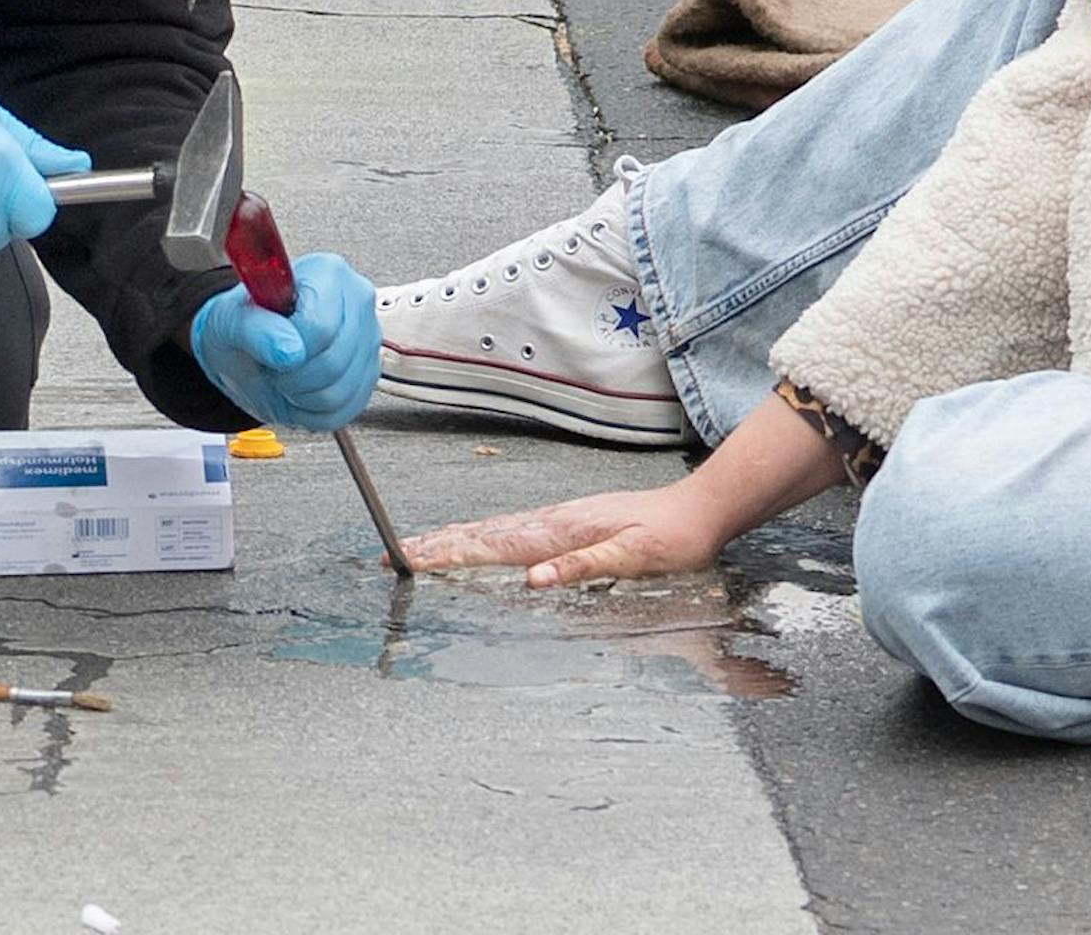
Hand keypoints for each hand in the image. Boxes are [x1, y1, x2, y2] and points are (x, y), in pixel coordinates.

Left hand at [191, 252, 380, 429]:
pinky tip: (301, 386)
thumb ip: (255, 329)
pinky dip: (312, 409)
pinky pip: (345, 408)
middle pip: (334, 361)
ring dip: (300, 394)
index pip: (320, 326)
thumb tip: (288, 350)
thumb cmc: (244, 325)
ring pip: (339, 391)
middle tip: (273, 360)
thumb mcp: (229, 320)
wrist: (246, 349)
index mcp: (328, 273)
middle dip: (292, 374)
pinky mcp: (370, 373)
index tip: (269, 342)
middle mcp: (357, 301)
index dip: (287, 347)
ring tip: (286, 371)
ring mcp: (368, 338)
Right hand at [399, 483, 728, 588]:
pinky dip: (480, 535)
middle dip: (435, 545)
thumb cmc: (671, 539)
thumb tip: (534, 580)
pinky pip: (510, 530)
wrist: (697, 510)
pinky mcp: (566, 522)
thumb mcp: (635, 560)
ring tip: (418, 546)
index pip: (493, 547)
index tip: (411, 560)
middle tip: (393, 553)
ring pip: (492, 529)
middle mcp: (552, 522)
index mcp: (561, 533)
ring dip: (451, 538)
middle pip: (481, 534)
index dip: (449, 555)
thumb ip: (583, 568)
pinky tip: (474, 539)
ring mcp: (557, 519)